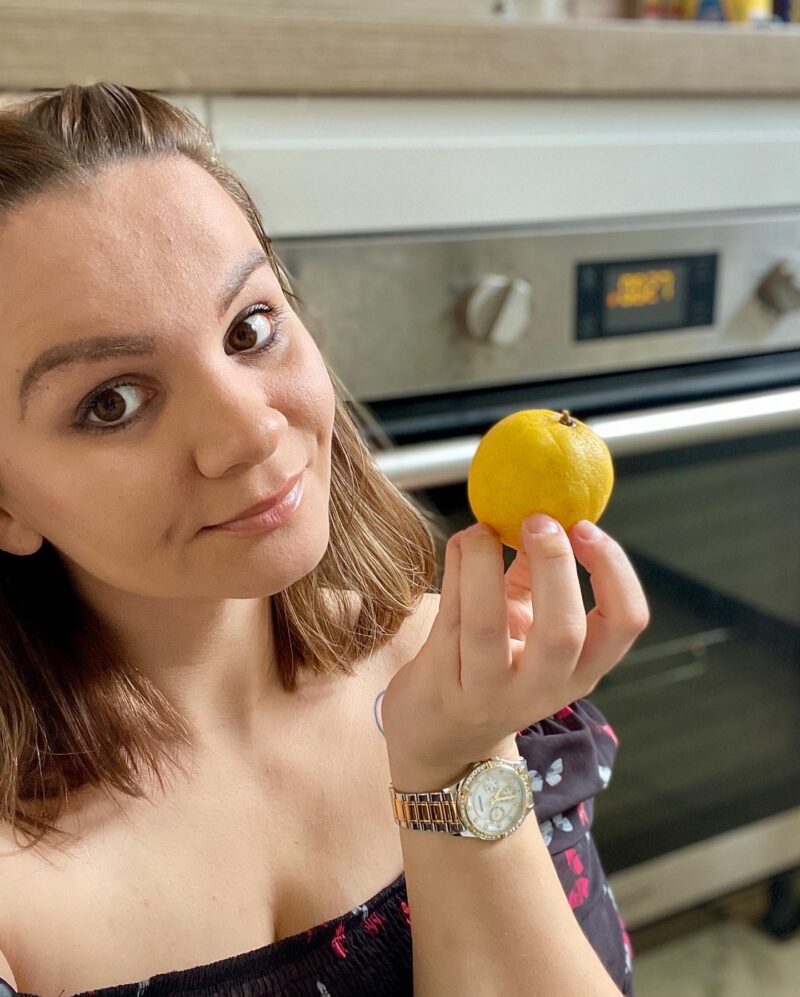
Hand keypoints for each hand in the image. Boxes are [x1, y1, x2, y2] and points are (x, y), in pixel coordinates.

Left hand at [381, 514, 649, 785]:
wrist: (439, 734)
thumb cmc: (488, 664)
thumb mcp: (526, 625)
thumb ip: (535, 574)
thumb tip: (545, 504)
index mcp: (580, 669)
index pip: (625, 623)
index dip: (614, 570)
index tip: (586, 528)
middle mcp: (542, 688)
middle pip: (564, 633)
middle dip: (555, 567)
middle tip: (539, 520)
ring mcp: (488, 692)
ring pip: (488, 628)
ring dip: (484, 566)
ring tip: (484, 529)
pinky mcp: (442, 683)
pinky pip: (448, 618)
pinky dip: (455, 570)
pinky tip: (463, 542)